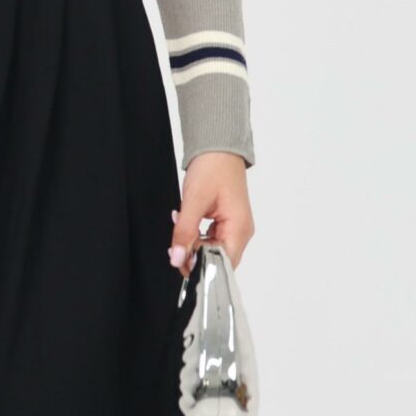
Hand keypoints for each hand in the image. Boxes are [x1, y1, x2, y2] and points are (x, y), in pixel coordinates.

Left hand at [170, 151, 253, 276]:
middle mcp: (240, 231)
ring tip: (179, 227)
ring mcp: (235, 227)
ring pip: (211, 249)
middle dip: (193, 255)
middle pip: (217, 259)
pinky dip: (196, 235)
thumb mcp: (194, 201)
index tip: (180, 261)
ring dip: (192, 244)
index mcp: (239, 229)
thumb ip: (184, 232)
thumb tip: (177, 258)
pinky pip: (211, 238)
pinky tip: (185, 223)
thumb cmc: (213, 168)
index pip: (222, 264)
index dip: (201, 267)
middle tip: (174, 245)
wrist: (218, 148)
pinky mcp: (227, 222)